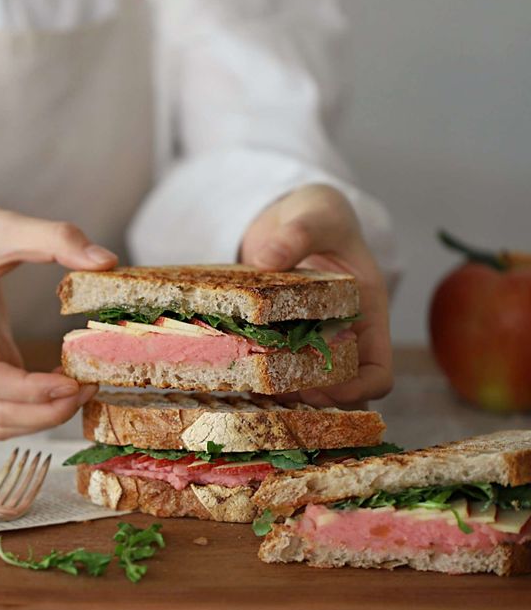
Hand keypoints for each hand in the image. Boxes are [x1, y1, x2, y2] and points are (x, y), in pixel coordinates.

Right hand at [0, 192, 115, 437]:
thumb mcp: (4, 224)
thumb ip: (55, 238)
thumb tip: (106, 261)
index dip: (31, 391)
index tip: (72, 382)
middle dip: (46, 411)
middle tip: (89, 386)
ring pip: (0, 420)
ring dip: (42, 418)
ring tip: (80, 388)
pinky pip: (7, 406)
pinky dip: (36, 409)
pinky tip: (66, 382)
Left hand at [240, 184, 391, 405]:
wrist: (290, 216)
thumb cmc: (318, 215)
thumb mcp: (316, 214)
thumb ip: (301, 233)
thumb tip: (269, 258)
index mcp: (366, 314)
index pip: (377, 372)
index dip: (356, 389)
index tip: (320, 386)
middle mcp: (340, 335)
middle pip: (337, 390)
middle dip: (311, 396)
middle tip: (276, 391)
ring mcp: (307, 340)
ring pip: (303, 385)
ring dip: (281, 392)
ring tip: (251, 385)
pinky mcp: (275, 338)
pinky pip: (270, 368)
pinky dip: (257, 375)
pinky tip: (233, 371)